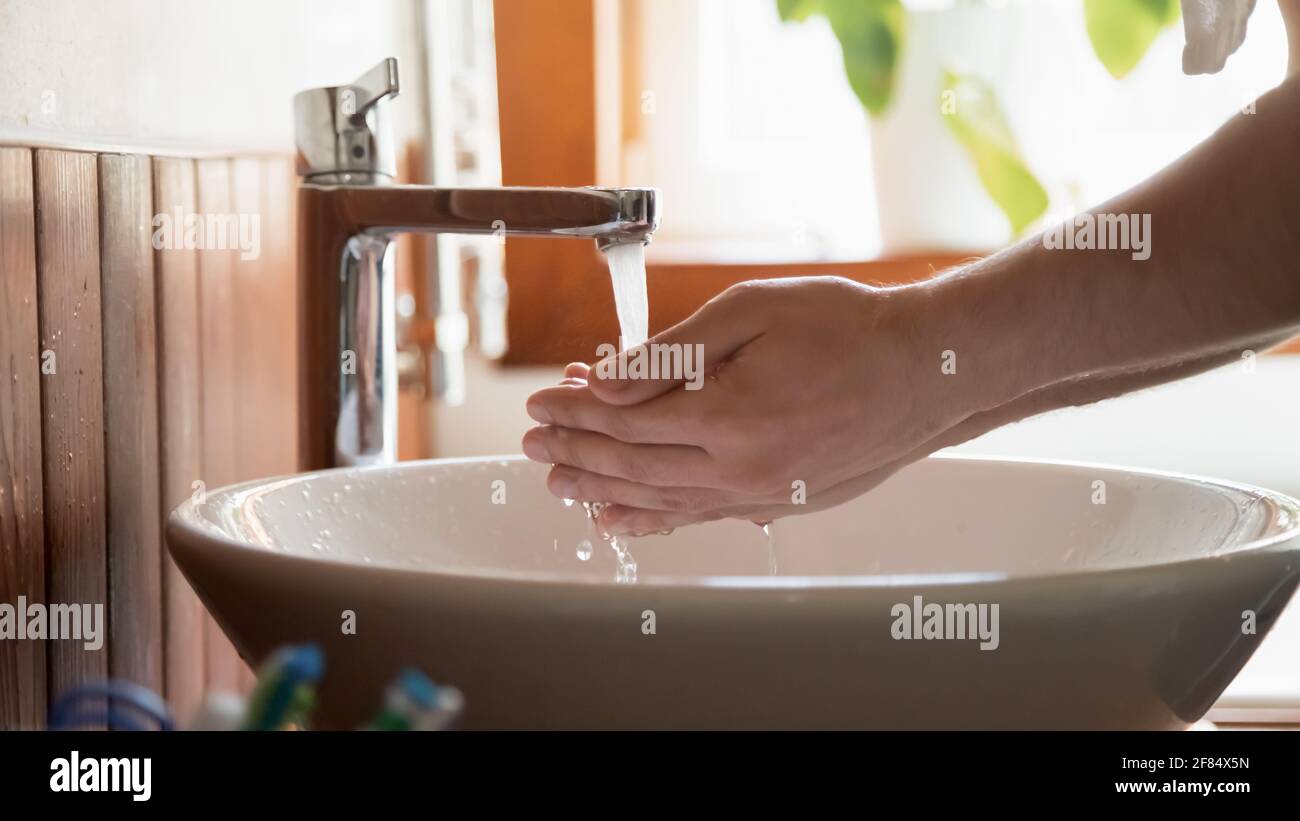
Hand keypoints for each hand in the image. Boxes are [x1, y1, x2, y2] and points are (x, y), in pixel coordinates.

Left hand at [521, 275, 1018, 534]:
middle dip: (574, 449)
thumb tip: (606, 382)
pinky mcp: (777, 503)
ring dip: (600, 489)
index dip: (575, 409)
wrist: (925, 372)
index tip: (542, 397)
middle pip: (631, 465)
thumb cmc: (848, 329)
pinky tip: (619, 519)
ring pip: (657, 499)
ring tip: (557, 481)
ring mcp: (758, 494)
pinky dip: (651, 520)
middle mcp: (738, 468)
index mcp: (727, 416)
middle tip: (532, 439)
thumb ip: (674, 354)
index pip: (624, 421)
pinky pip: (697, 518)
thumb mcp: (752, 313)